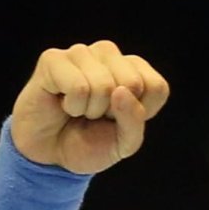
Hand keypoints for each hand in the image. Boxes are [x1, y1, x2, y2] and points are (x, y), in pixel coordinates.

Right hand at [9, 40, 169, 174]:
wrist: (51, 155)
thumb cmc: (91, 143)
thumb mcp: (125, 142)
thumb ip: (134, 120)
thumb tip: (121, 90)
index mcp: (134, 69)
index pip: (157, 87)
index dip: (141, 114)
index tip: (120, 120)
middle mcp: (109, 54)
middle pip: (133, 83)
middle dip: (115, 112)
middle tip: (97, 115)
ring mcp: (81, 53)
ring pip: (104, 85)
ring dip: (91, 110)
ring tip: (80, 110)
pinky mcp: (53, 59)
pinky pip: (78, 87)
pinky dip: (72, 106)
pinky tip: (63, 103)